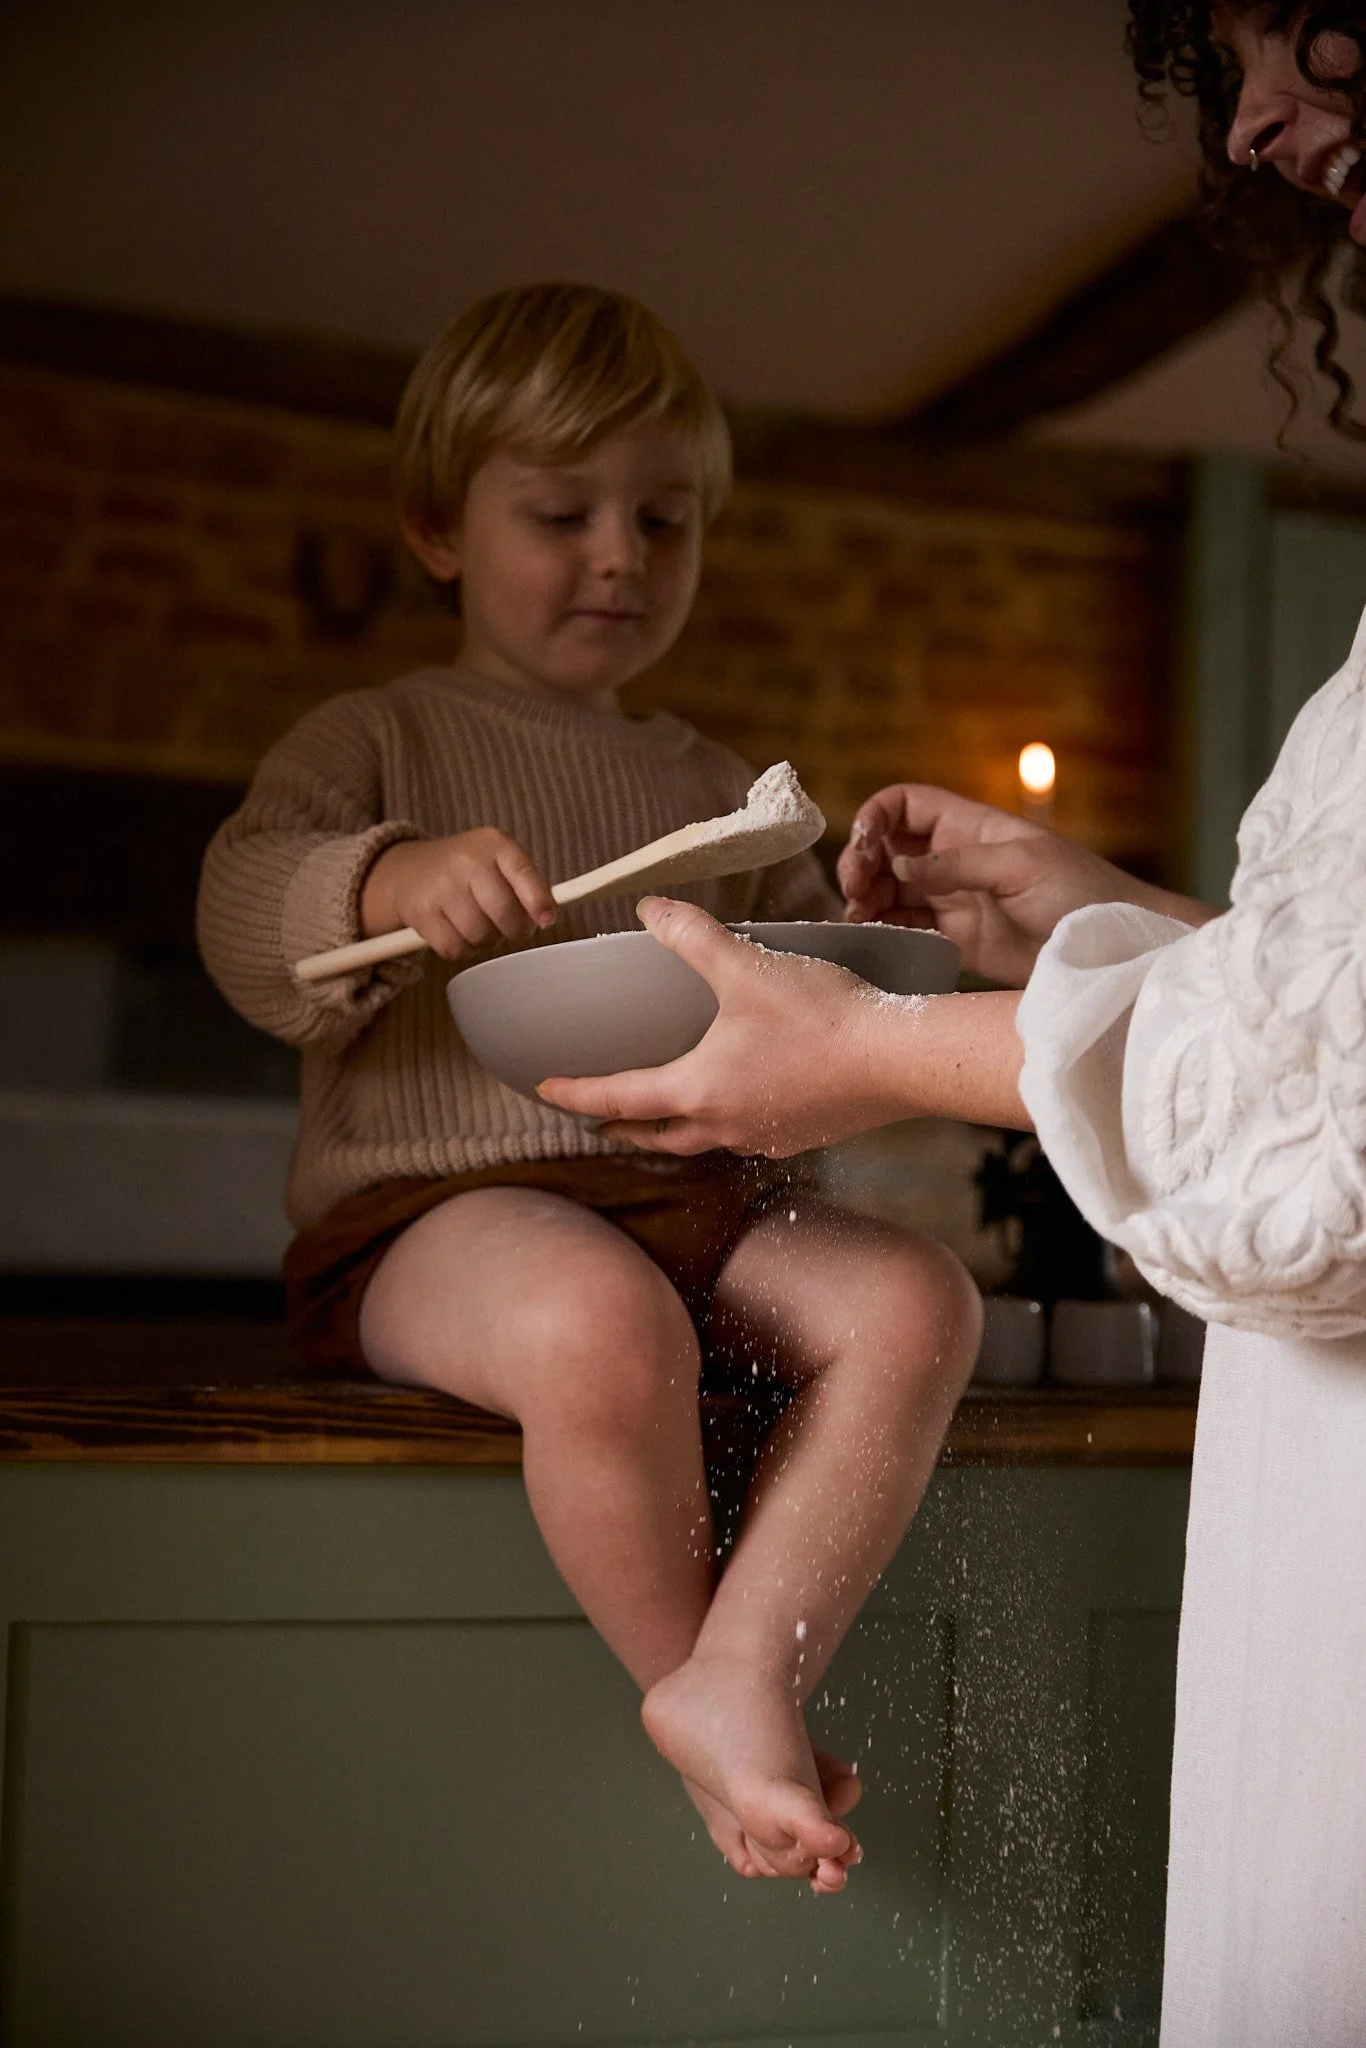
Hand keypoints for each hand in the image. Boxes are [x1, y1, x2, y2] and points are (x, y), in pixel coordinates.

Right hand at [360, 829, 555, 962]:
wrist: (409, 870)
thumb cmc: (467, 871)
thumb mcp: (497, 860)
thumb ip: (526, 884)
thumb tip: (545, 918)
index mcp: (493, 843)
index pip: (523, 872)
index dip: (538, 900)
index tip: (547, 920)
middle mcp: (466, 860)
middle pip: (504, 913)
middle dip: (514, 930)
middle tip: (510, 929)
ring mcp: (441, 886)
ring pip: (481, 935)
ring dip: (486, 941)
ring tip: (478, 924)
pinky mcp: (421, 912)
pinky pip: (455, 948)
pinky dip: (462, 948)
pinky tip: (457, 931)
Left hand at [538, 899, 912, 1156]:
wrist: (901, 1060)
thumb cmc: (823, 1016)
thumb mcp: (747, 966)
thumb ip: (692, 935)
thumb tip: (650, 909)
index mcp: (700, 1089)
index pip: (620, 1098)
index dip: (577, 1092)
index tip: (545, 1089)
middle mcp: (726, 1124)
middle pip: (656, 1136)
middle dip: (621, 1128)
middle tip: (597, 1120)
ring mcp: (767, 1135)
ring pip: (702, 1142)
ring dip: (674, 1132)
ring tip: (664, 1115)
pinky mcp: (803, 1134)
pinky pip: (749, 1136)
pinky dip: (726, 1125)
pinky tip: (741, 1103)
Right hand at [838, 784, 1190, 987]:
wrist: (1113, 949)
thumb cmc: (1083, 893)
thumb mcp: (1022, 864)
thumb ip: (958, 864)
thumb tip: (897, 865)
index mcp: (970, 827)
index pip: (905, 805)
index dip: (877, 818)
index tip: (866, 846)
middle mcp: (954, 861)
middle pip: (887, 849)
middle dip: (861, 862)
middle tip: (853, 889)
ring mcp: (953, 902)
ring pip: (889, 891)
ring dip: (864, 899)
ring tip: (856, 917)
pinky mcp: (956, 942)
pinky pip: (907, 930)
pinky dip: (882, 930)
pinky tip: (872, 936)